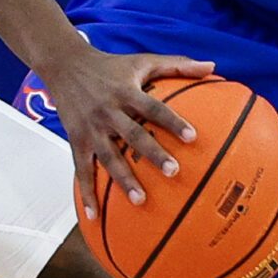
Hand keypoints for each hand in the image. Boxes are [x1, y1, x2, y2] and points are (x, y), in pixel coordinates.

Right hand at [34, 46, 215, 217]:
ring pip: (108, 157)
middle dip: (152, 154)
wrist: (65, 64)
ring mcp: (91, 128)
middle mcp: (108, 111)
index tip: (193, 137)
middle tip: (173, 172)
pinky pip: (81, 170)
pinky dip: (87, 193)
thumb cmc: (110, 65)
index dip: (172, 122)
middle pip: (132, 134)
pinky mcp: (76, 140)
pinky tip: (95, 216)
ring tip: (140, 200)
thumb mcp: (143, 60)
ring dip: (123, 179)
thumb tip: (213, 66)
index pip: (153, 108)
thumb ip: (178, 64)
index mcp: (126, 92)